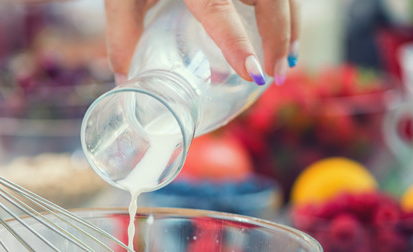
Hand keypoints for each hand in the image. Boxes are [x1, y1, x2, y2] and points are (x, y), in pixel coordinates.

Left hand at [104, 0, 299, 85]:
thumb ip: (124, 34)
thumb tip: (126, 82)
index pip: (218, 10)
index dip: (237, 44)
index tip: (254, 74)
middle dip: (278, 38)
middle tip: (275, 76)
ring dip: (288, 24)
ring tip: (286, 59)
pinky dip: (285, 6)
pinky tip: (284, 27)